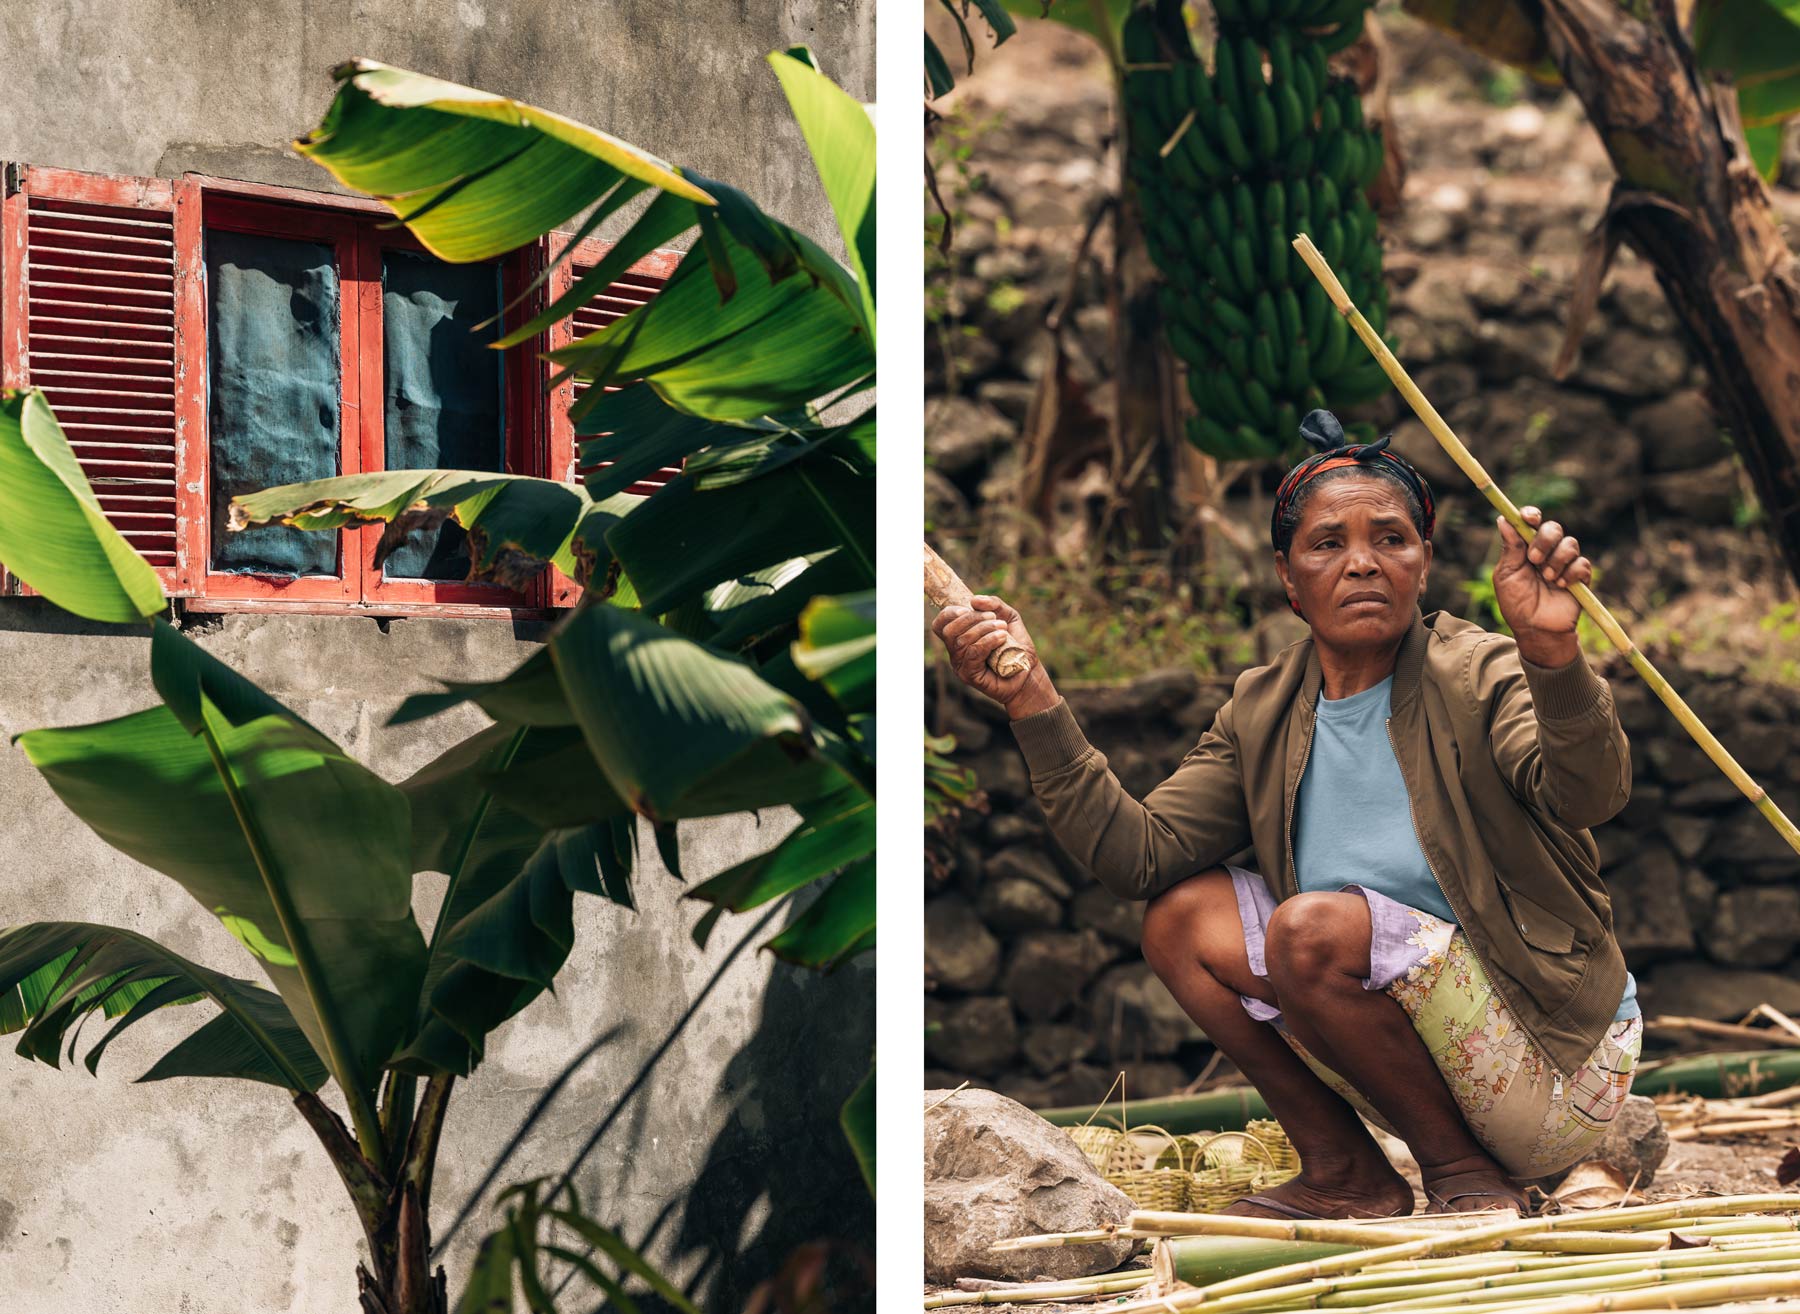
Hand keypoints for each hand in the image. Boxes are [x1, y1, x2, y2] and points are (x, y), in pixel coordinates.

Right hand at [931, 595, 1055, 715]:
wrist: (1029, 671)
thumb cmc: (1017, 646)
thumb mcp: (1008, 617)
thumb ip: (994, 604)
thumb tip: (974, 600)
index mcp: (959, 638)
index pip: (940, 625)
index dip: (949, 614)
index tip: (968, 607)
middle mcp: (956, 653)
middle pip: (949, 631)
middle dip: (971, 619)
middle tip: (993, 617)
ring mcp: (961, 666)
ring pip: (962, 642)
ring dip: (983, 629)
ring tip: (1002, 627)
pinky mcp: (970, 676)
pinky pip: (972, 654)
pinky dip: (987, 641)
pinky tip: (1002, 637)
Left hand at [1493, 506, 1590, 663]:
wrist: (1536, 629)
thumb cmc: (1517, 604)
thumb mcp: (1506, 575)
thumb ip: (1510, 548)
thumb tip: (1504, 519)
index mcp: (1525, 548)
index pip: (1531, 522)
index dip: (1531, 515)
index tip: (1529, 518)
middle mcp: (1546, 551)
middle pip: (1553, 528)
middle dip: (1544, 540)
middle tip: (1534, 560)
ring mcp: (1564, 563)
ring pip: (1570, 543)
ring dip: (1556, 560)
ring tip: (1547, 579)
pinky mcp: (1580, 577)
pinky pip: (1581, 564)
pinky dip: (1570, 573)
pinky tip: (1561, 585)